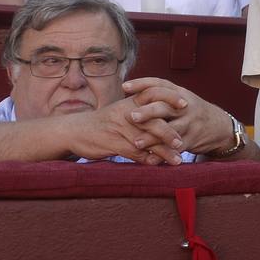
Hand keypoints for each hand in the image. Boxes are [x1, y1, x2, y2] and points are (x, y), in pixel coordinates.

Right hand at [67, 97, 185, 165]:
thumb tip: (165, 117)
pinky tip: (157, 165)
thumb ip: (141, 113)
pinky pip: (135, 153)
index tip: (186, 104)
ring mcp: (120, 129)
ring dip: (164, 152)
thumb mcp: (121, 111)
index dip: (170, 97)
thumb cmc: (103, 122)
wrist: (74, 130)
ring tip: (178, 160)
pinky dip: (147, 160)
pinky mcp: (113, 144)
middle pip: (154, 121)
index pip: (153, 94)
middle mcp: (126, 113)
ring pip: (147, 141)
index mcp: (129, 103)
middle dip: (171, 133)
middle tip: (183, 143)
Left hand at [123, 77, 231, 156]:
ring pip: (169, 130)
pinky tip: (149, 159)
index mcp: (180, 93)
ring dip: (152, 137)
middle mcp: (185, 106)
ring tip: (136, 142)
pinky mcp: (192, 140)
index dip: (142, 84)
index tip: (124, 87)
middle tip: (131, 116)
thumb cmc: (191, 111)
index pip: (160, 84)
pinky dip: (162, 154)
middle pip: (164, 106)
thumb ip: (161, 95)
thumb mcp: (181, 98)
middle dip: (147, 112)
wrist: (219, 126)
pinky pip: (175, 148)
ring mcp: (190, 123)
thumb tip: (131, 92)